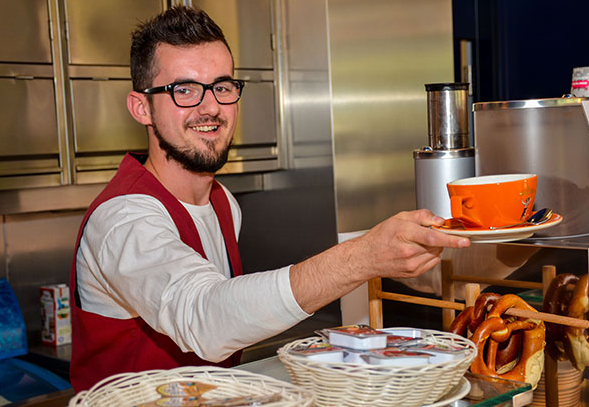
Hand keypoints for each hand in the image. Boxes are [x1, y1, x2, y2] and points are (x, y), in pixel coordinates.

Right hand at [348, 209, 469, 278]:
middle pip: (437, 244)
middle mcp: (409, 252)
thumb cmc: (380, 237)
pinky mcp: (414, 273)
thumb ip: (421, 216)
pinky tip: (416, 251)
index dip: (451, 239)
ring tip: (416, 242)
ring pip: (436, 253)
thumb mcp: (398, 218)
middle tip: (424, 232)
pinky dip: (429, 255)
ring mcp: (411, 265)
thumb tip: (439, 221)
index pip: (433, 237)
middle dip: (437, 236)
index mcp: (404, 235)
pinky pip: (431, 262)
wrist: (367, 258)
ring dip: (433, 246)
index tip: (465, 241)